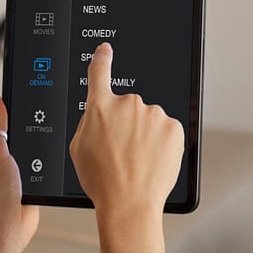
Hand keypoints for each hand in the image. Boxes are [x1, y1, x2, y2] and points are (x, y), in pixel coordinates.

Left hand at [0, 92, 39, 252]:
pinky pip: (37, 165)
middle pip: (14, 134)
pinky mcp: (26, 182)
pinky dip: (42, 164)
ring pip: (28, 149)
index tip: (24, 105)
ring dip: (34, 151)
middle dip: (25, 134)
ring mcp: (9, 172)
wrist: (7, 229)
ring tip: (35, 155)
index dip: (9, 113)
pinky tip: (45, 165)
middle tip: (31, 135)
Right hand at [68, 43, 184, 252]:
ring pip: (149, 120)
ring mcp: (153, 114)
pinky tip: (153, 160)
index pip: (99, 73)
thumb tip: (99, 116)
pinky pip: (166, 131)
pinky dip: (162, 143)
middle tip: (122, 151)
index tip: (105, 50)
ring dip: (146, 135)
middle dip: (127, 124)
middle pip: (128, 108)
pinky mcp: (173, 127)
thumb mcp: (78, 149)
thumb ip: (88, 123)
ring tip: (138, 160)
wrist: (129, 202)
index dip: (102, 58)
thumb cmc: (102, 180)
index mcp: (100, 108)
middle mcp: (128, 104)